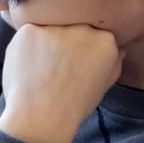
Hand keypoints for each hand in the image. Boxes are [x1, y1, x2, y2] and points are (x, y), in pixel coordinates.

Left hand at [0, 24, 121, 142]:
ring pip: (49, 27)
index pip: (95, 31)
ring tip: (41, 68)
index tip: (75, 59)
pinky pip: (28, 33)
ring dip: (45, 42)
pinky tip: (28, 67)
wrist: (41, 116)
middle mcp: (82, 28)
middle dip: (64, 40)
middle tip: (56, 64)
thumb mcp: (103, 86)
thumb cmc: (73, 106)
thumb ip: (113, 62)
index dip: (82, 46)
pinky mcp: (29, 30)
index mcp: (106, 40)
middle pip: (72, 25)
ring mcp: (55, 27)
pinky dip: (26, 47)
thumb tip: (117, 49)